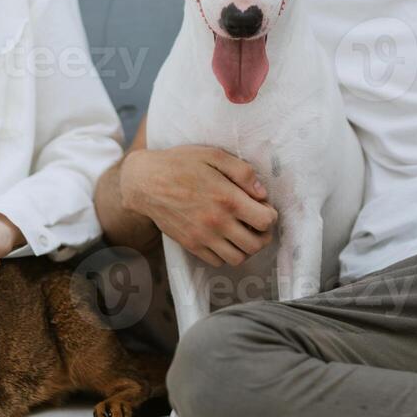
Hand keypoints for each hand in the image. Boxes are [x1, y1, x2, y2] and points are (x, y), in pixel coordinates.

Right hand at [119, 146, 277, 268]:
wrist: (145, 181)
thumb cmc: (180, 164)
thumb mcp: (214, 155)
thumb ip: (242, 172)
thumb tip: (262, 193)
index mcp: (227, 199)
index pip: (265, 221)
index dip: (270, 215)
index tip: (263, 207)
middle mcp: (217, 223)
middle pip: (256, 244)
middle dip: (263, 235)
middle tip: (257, 223)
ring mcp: (202, 237)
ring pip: (238, 258)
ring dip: (246, 248)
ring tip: (242, 232)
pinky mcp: (190, 245)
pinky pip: (217, 261)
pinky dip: (225, 254)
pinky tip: (223, 237)